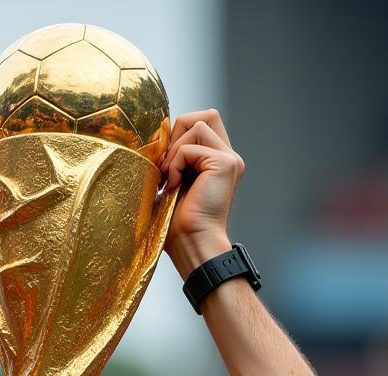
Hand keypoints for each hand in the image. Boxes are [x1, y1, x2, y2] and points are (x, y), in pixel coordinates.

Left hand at [161, 110, 244, 277]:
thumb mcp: (174, 183)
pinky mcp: (225, 164)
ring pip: (196, 125)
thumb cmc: (179, 226)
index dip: (178, 135)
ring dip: (174, 151)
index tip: (164, 165)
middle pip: (204, 116)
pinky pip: (191, 145)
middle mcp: (228, 157)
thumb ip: (174, 158)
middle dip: (177, 134)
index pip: (202, 124)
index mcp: (218, 162)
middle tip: (166, 166)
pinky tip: (174, 186)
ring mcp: (229, 159)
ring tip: (169, 180)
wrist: (192, 246)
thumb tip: (158, 135)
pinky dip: (175, 163)